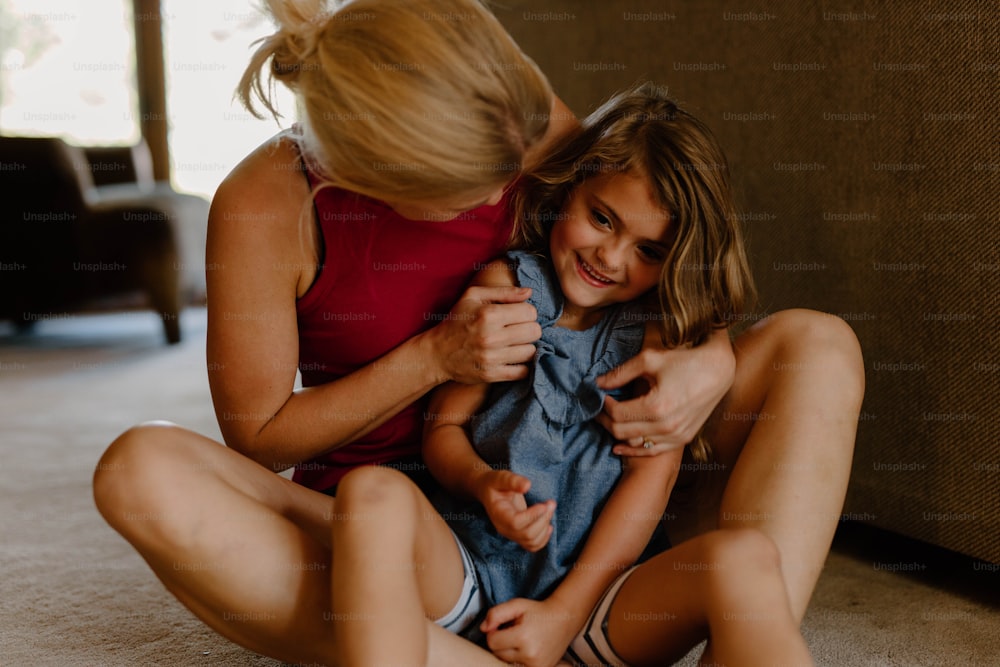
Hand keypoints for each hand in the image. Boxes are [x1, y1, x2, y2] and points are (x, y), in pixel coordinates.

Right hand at [427, 285, 541, 383]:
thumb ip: (503, 292)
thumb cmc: (456, 321)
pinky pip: (523, 372)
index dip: (527, 312)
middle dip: (530, 328)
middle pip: (534, 332)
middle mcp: (491, 336)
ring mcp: (491, 358)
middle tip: (519, 330)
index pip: (530, 312)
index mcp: (488, 314)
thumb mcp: (473, 297)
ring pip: (531, 351)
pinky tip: (513, 359)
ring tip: (514, 344)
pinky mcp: (491, 375)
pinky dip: (523, 366)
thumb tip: (529, 292)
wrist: (436, 353)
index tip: (518, 315)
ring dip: (526, 347)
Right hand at [477, 470, 553, 551]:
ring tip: (549, 509)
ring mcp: (511, 534)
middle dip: (543, 520)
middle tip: (551, 503)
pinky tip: (549, 525)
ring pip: (532, 541)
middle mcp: (504, 528)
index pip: (516, 523)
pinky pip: (533, 545)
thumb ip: (513, 481)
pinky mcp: (518, 535)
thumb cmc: (495, 483)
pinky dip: (544, 538)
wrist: (488, 491)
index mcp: (498, 514)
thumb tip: (527, 486)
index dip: (532, 516)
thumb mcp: (501, 477)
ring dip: (545, 527)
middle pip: (527, 534)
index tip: (544, 504)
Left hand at [482, 597, 576, 666]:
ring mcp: (536, 666)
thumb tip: (483, 628)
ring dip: (508, 652)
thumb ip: (496, 614)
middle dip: (501, 643)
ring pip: (506, 662)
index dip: (494, 632)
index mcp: (523, 637)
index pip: (492, 642)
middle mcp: (530, 655)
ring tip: (519, 641)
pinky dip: (517, 659)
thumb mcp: (517, 605)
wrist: (563, 620)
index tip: (503, 626)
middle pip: (498, 654)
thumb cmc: (538, 611)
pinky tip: (524, 649)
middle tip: (513, 631)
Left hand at [596, 338, 734, 456]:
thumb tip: (598, 382)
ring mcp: (675, 436)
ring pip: (634, 444)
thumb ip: (621, 373)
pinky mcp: (682, 439)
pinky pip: (652, 452)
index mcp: (656, 406)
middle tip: (598, 409)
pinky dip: (634, 450)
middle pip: (621, 431)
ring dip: (618, 433)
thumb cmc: (685, 361)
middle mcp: (666, 426)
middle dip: (605, 420)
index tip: (600, 395)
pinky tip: (620, 447)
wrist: (718, 370)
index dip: (603, 406)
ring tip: (609, 420)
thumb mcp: (650, 360)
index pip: (617, 414)